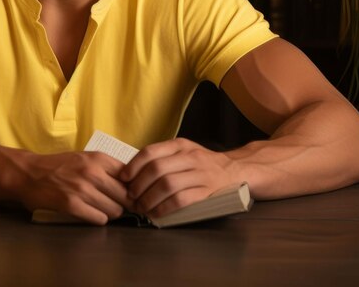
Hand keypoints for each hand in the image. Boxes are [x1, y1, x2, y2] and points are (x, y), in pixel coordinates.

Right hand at [20, 151, 133, 224]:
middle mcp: (93, 172)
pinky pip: (99, 219)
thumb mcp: (85, 158)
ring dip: (111, 212)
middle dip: (124, 204)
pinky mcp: (72, 205)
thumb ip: (106, 168)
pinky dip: (98, 218)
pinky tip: (90, 213)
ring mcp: (82, 189)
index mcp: (98, 158)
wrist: (30, 173)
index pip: (130, 176)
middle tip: (119, 206)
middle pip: (125, 196)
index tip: (131, 194)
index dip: (132, 188)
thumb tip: (131, 184)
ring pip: (114, 210)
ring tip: (101, 208)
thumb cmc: (59, 166)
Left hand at [119, 138, 239, 218]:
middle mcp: (190, 157)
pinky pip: (181, 200)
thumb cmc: (202, 163)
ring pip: (168, 184)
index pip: (151, 152)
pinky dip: (165, 208)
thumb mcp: (184, 152)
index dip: (133, 165)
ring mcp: (200, 174)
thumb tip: (132, 170)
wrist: (235, 171)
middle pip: (157, 169)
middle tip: (130, 196)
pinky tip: (156, 213)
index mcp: (180, 145)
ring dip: (149, 198)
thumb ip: (163, 157)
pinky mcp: (208, 192)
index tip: (123, 177)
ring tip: (141, 207)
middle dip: (139, 184)